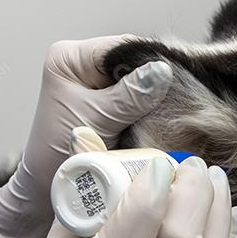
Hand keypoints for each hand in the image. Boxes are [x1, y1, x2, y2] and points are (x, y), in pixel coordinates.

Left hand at [0, 36, 172, 237]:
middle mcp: (84, 65)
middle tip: (187, 95)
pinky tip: (170, 116)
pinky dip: (154, 109)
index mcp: (70, 58)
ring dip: (159, 95)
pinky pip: (140, 98)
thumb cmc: (58, 156)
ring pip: (141, 80)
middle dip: (158, 79)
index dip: (152, 59)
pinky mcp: (111, 104)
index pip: (122, 46)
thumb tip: (164, 70)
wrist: (49, 191)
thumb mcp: (97, 119)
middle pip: (134, 61)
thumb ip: (130, 95)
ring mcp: (98, 84)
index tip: (183, 75)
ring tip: (182, 107)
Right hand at [0, 132, 236, 237]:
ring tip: (213, 179)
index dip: (152, 192)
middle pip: (180, 237)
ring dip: (216, 208)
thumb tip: (87, 138)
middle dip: (194, 190)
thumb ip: (77, 200)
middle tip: (193, 165)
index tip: (161, 163)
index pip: (131, 230)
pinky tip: (222, 213)